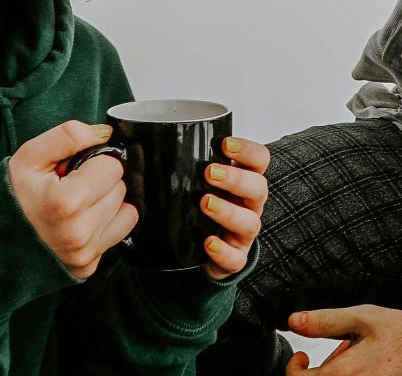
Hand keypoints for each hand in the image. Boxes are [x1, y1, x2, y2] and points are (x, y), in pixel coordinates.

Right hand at [9, 121, 137, 278]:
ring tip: (76, 205)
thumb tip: (105, 135)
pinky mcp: (88, 266)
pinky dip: (108, 222)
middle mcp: (78, 233)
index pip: (112, 165)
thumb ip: (68, 136)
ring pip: (126, 209)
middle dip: (100, 181)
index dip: (94, 161)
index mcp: (65, 203)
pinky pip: (121, 231)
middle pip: (120, 188)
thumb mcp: (30, 156)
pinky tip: (83, 220)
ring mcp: (84, 254)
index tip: (74, 170)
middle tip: (71, 187)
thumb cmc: (13, 196)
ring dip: (106, 202)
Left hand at [200, 136, 269, 279]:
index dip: (247, 150)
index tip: (224, 143)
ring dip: (229, 211)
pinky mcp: (236, 257)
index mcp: (245, 181)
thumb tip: (141, 143)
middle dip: (236, 179)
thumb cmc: (201, 206)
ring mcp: (244, 233)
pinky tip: (208, 242)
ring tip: (205, 203)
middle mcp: (250, 205)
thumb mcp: (198, 183)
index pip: (260, 160)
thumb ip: (186, 166)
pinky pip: (236, 258)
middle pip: (259, 188)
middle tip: (210, 172)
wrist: (201, 248)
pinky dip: (223, 251)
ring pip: (250, 222)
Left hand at [284, 306, 401, 374]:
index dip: (294, 368)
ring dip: (338, 375)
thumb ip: (325, 321)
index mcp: (343, 374)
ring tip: (359, 361)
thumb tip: (294, 321)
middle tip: (341, 353)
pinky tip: (371, 369)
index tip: (303, 357)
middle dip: (321, 372)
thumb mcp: (363, 318)